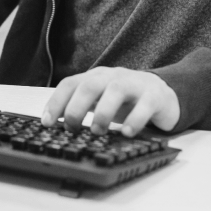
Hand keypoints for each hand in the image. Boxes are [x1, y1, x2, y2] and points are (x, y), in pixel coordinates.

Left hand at [41, 67, 179, 136]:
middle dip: (76, 107)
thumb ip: (83, 108)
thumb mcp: (101, 101)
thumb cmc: (127, 100)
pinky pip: (145, 104)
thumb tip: (57, 126)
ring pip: (116, 89)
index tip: (47, 123)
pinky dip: (134, 119)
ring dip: (103, 112)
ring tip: (97, 131)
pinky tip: (126, 133)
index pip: (70, 83)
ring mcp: (135, 84)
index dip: (57, 102)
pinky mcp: (155, 96)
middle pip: (90, 85)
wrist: (163, 94)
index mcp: (96, 77)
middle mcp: (113, 77)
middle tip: (72, 128)